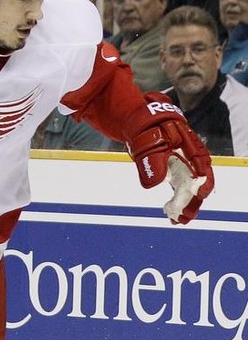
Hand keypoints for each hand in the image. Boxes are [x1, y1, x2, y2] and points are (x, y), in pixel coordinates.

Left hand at [126, 94, 213, 224]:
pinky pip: (179, 186)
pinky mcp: (173, 168)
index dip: (203, 180)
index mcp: (187, 144)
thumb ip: (151, 161)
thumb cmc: (143, 126)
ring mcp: (181, 162)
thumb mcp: (146, 141)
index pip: (201, 163)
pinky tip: (173, 212)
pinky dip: (177, 198)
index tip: (202, 194)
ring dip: (186, 203)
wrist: (135, 119)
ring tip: (180, 220)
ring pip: (188, 185)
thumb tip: (153, 184)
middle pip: (196, 179)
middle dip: (193, 199)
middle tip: (186, 218)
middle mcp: (188, 155)